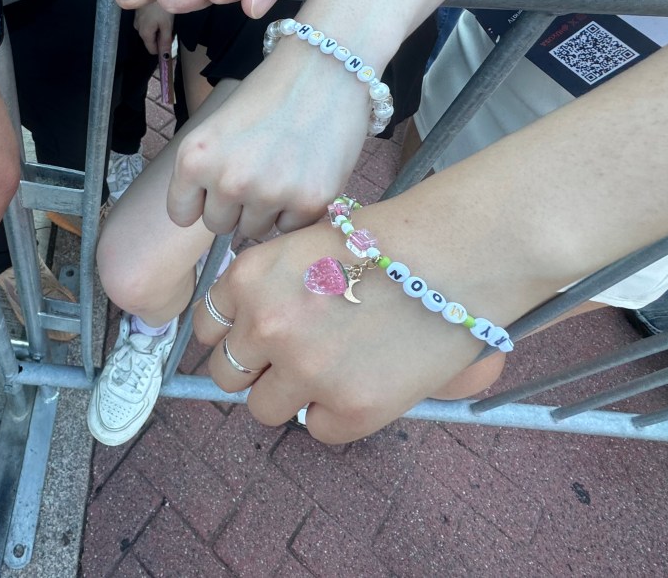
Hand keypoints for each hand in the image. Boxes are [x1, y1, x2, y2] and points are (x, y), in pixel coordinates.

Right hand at [132, 2, 174, 56]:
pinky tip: (159, 12)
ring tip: (165, 17)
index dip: (162, 48)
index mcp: (144, 34)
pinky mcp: (138, 12)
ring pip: (148, 30)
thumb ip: (166, 42)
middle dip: (160, 37)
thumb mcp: (167, 25)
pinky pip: (146, 22)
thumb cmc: (161, 6)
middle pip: (150, 40)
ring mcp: (136, 19)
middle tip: (169, 25)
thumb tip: (165, 57)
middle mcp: (137, 28)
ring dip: (157, 28)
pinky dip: (153, 20)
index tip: (171, 40)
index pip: (152, 50)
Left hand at [166, 42, 368, 237]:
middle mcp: (228, 181)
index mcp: (194, 159)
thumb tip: (207, 213)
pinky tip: (305, 173)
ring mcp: (269, 193)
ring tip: (282, 168)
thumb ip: (206, 170)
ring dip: (265, 209)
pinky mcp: (310, 202)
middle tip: (257, 171)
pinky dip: (297, 209)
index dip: (200, 202)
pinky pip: (291, 227)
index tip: (215, 189)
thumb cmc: (268, 93)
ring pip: (255, 229)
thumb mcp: (216, 128)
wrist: (325, 67)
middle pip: (218, 225)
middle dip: (234, 206)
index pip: (181, 214)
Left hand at [191, 223, 525, 443]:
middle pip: (225, 372)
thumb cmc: (391, 239)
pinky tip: (366, 380)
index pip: (208, 325)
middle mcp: (267, 326)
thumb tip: (246, 324)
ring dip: (289, 394)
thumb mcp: (305, 244)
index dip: (233, 331)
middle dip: (255, 367)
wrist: (459, 253)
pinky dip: (336, 412)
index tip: (255, 334)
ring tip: (330, 370)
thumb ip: (269, 284)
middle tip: (293, 356)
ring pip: (262, 408)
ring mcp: (306, 371)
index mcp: (250, 278)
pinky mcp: (351, 408)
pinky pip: (317, 428)